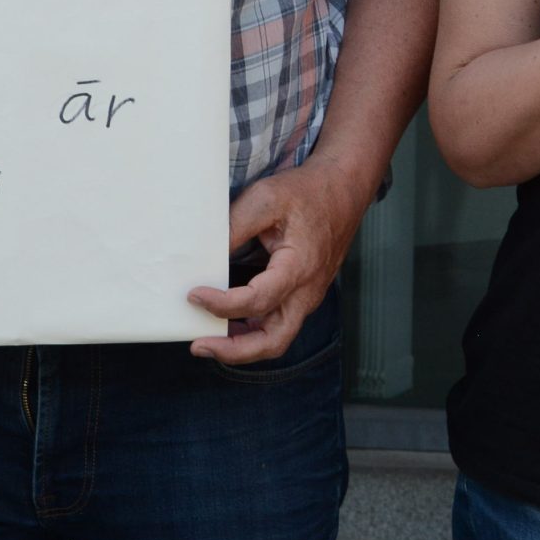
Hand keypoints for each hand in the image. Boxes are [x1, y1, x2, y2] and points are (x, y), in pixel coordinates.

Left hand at [188, 162, 369, 364]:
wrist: (344, 189)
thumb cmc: (307, 192)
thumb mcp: (265, 198)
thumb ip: (234, 227)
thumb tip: (205, 257)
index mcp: (299, 267)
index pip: (257, 301)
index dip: (221, 304)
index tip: (194, 294)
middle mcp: (307, 290)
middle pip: (273, 341)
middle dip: (233, 351)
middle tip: (199, 344)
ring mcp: (308, 296)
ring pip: (276, 339)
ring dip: (242, 345)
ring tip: (208, 338)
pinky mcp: (304, 295)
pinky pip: (278, 325)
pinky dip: (253, 332)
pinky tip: (229, 322)